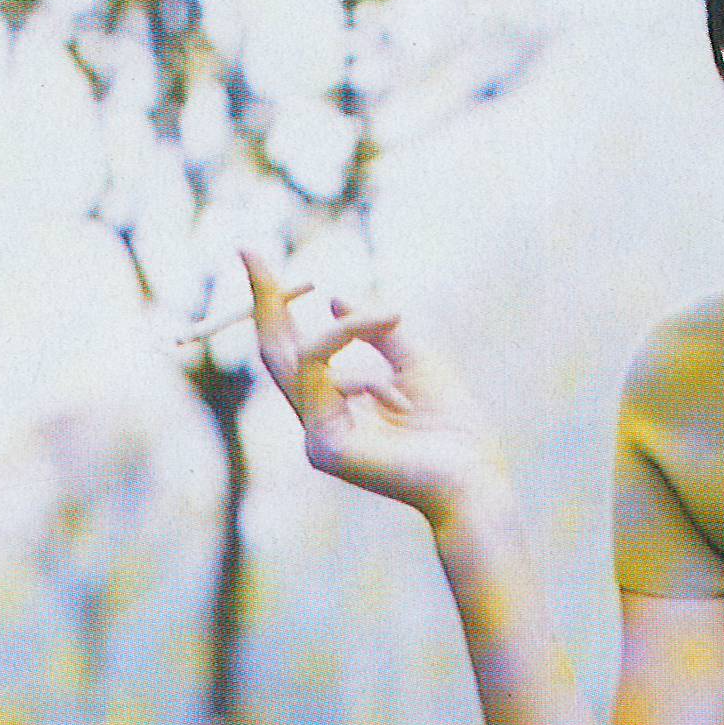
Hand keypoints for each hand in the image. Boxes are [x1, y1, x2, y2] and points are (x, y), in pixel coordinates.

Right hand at [240, 248, 510, 532]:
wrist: (474, 476)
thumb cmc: (453, 428)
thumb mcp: (414, 359)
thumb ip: (376, 330)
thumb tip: (332, 295)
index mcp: (337, 403)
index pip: (293, 350)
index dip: (273, 305)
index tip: (255, 257)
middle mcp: (319, 420)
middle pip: (273, 353)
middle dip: (264, 299)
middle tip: (249, 248)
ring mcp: (317, 437)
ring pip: (297, 356)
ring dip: (348, 326)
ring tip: (393, 317)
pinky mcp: (324, 446)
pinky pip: (318, 373)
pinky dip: (349, 347)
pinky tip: (393, 365)